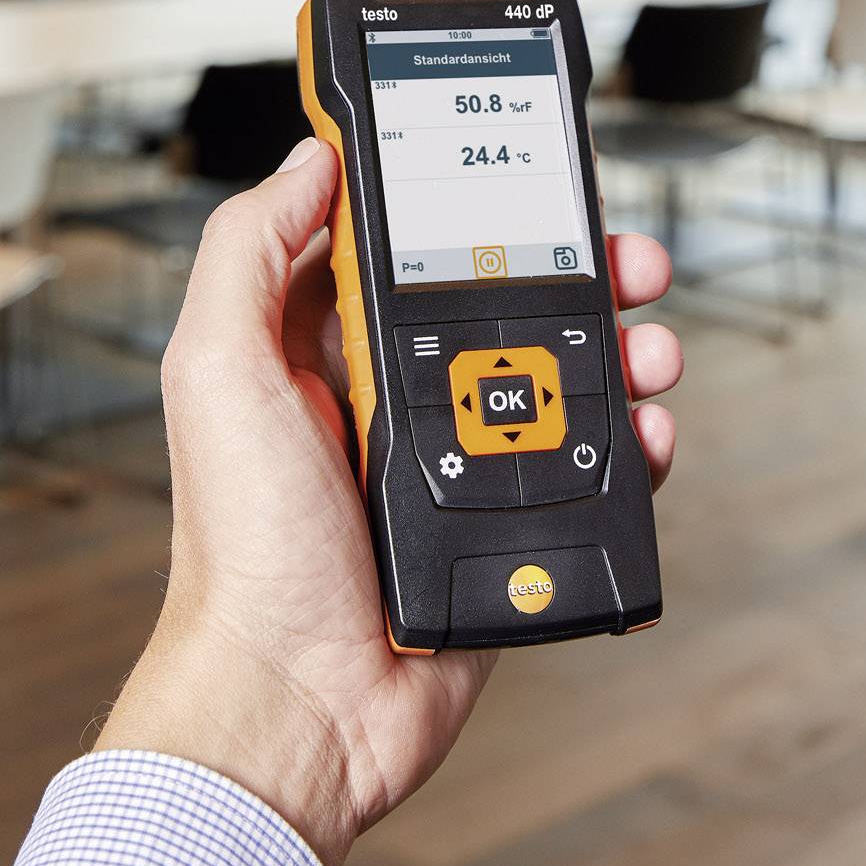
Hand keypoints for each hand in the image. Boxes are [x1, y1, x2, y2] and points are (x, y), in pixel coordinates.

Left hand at [97, 139, 681, 865]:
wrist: (296, 706)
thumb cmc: (241, 552)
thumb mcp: (216, 371)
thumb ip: (247, 252)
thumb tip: (309, 159)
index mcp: (325, 351)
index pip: (413, 248)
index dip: (477, 208)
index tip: (531, 176)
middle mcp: (397, 398)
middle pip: (511, 305)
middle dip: (580, 271)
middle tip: (626, 258)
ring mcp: (460, 464)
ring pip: (566, 380)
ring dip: (624, 350)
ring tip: (650, 347)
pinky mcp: (510, 528)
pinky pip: (591, 470)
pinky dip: (635, 443)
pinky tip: (647, 430)